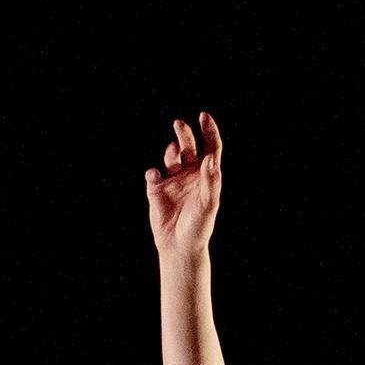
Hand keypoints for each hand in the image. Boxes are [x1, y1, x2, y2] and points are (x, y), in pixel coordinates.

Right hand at [145, 110, 223, 258]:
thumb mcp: (209, 204)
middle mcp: (189, 174)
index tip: (204, 117)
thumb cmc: (199, 227)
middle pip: (188, 147)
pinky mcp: (156, 190)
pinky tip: (156, 176)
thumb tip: (211, 157)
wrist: (180, 247)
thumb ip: (211, 181)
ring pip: (170, 156)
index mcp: (206, 176)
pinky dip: (153, 173)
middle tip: (179, 124)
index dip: (209, 131)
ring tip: (172, 154)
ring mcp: (172, 180)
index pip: (210, 148)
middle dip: (184, 134)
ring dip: (170, 151)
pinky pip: (153, 175)